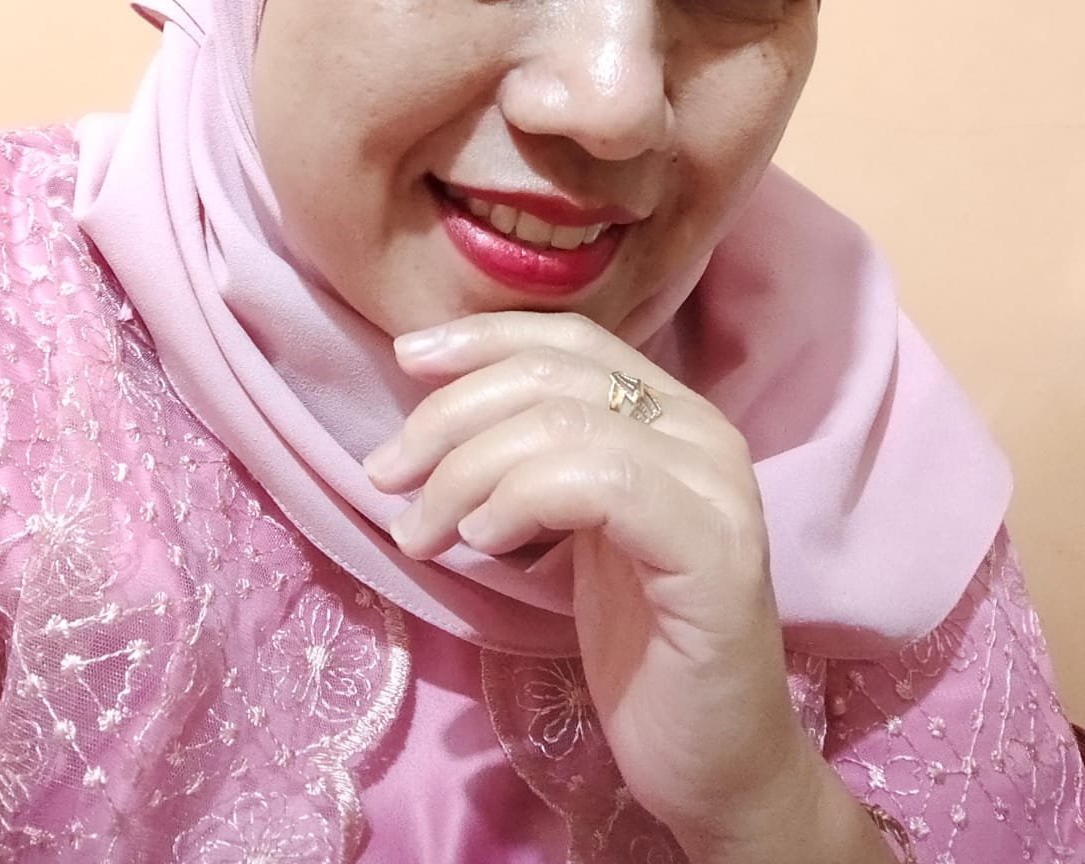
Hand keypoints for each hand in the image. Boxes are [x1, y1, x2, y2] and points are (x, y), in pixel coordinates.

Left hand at [363, 309, 815, 850]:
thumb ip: (536, 458)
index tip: (405, 359)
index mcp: (673, 414)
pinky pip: (601, 483)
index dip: (481, 339)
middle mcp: (703, 433)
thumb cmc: (636, 645)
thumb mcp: (573, 528)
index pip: (568, 338)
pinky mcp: (714, 552)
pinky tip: (483, 538)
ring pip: (564, 423)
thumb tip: (432, 405)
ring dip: (466, 468)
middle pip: (553, 375)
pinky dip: (523, 496)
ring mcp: (715, 489)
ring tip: (423, 531)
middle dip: (449, 414)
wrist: (714, 762)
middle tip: (386, 474)